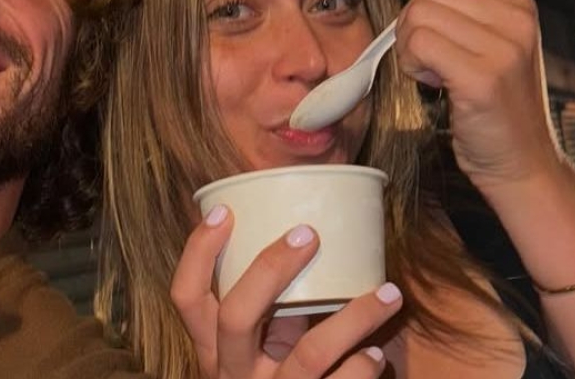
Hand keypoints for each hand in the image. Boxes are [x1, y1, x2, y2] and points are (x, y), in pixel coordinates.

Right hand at [171, 205, 401, 377]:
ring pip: (308, 355)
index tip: (224, 211)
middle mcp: (233, 374)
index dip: (197, 253)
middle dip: (270, 268)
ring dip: (354, 320)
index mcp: (214, 349)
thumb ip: (273, 308)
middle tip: (309, 233)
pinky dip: (363, 367)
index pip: (186, 297)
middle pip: (236, 316)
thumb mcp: (262, 349)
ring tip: (389, 294)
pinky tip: (376, 355)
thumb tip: (307, 235)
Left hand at [395, 0, 561, 189]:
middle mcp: (516, 19)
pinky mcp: (481, 78)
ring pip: (417, 15)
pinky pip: (419, 45)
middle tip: (432, 52)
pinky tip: (433, 81)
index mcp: (520, 4)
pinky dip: (411, 63)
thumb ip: (472, 6)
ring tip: (434, 68)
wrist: (521, 161)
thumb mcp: (497, 44)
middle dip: (413, 20)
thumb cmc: (498, 105)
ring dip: (410, 45)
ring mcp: (502, 48)